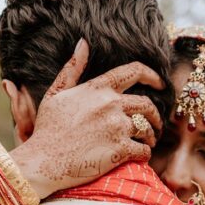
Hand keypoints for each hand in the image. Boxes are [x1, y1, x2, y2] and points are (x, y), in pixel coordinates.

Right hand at [10, 38, 165, 197]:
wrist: (43, 161)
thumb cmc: (48, 129)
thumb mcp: (56, 93)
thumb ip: (72, 67)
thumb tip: (83, 42)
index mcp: (98, 88)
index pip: (134, 71)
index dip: (153, 76)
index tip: (161, 84)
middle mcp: (111, 104)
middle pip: (147, 104)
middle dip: (155, 115)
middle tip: (156, 124)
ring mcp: (117, 127)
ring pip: (147, 128)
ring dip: (151, 135)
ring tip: (147, 141)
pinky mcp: (120, 150)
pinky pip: (144, 150)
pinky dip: (145, 154)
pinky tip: (139, 156)